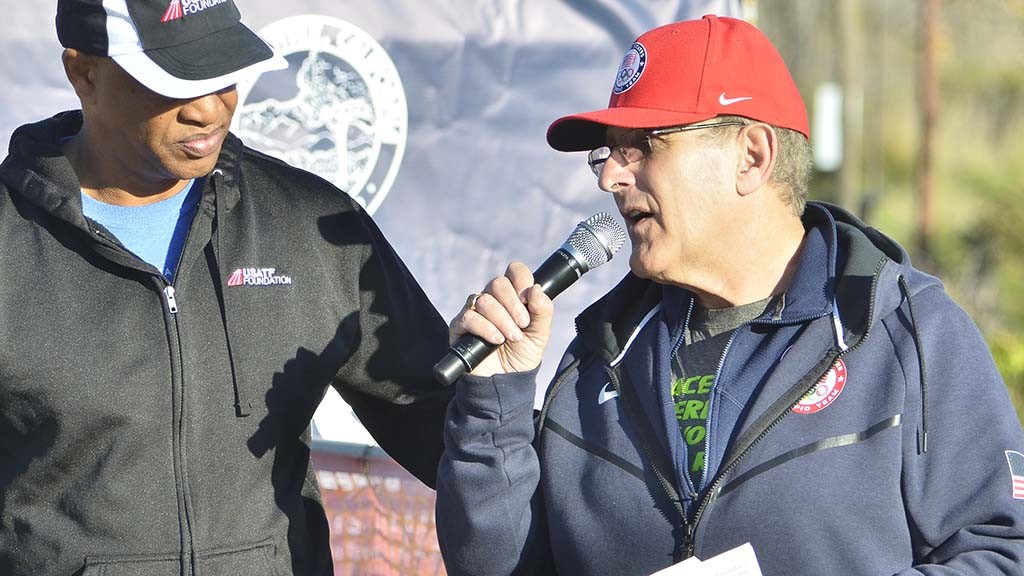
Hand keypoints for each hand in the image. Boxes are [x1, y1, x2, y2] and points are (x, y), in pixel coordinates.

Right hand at [448, 261, 553, 376]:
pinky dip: (486, 328)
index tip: (529, 301)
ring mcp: (474, 311)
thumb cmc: (522, 355)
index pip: (515, 272)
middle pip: (498, 283)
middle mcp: (492, 299)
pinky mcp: (460, 326)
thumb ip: (542, 311)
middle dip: (514, 305)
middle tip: (523, 325)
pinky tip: (496, 341)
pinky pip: (469, 317)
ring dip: (502, 320)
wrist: (506, 381)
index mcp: (513, 296)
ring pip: (484, 300)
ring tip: (511, 338)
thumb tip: (535, 288)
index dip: (522, 281)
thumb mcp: (540, 334)